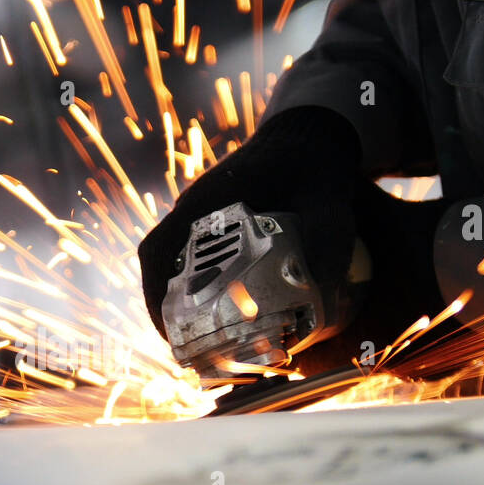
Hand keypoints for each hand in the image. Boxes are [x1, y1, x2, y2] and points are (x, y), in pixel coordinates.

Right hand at [138, 106, 361, 337]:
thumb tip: (319, 296)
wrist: (311, 134)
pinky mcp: (215, 223)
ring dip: (177, 302)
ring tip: (198, 342)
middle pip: (158, 265)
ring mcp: (202, 216)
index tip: (169, 331)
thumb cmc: (315, 163)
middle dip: (164, 311)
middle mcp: (196, 209)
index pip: (158, 251)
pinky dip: (194, 289)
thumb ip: (327, 242)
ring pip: (171, 264)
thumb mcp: (328, 202)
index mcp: (207, 203)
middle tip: (186, 350)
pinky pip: (190, 258)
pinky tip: (216, 316)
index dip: (154, 296)